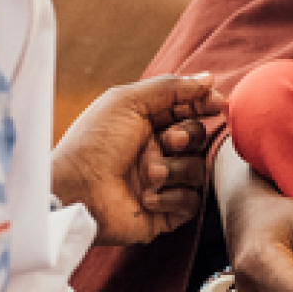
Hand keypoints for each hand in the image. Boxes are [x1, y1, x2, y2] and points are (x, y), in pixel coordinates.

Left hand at [51, 74, 224, 244]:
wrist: (76, 191)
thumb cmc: (94, 142)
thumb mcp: (128, 101)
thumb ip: (170, 88)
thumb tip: (208, 79)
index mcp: (146, 124)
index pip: (187, 110)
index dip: (204, 105)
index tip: (216, 103)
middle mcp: (156, 151)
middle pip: (197, 137)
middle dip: (189, 136)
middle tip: (168, 141)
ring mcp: (161, 182)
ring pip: (197, 170)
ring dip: (176, 170)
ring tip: (149, 174)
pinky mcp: (164, 213)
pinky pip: (191, 203)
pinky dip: (173, 198)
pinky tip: (147, 197)